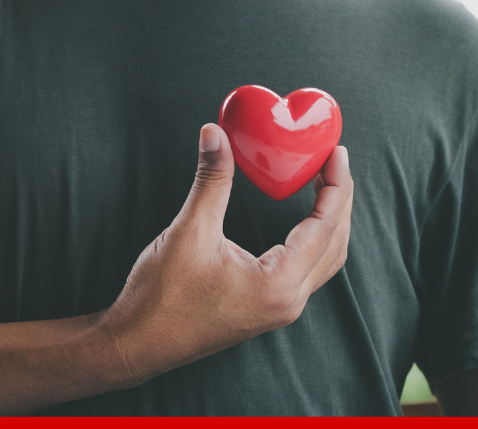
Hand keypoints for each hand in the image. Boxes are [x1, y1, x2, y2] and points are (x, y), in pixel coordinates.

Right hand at [95, 123, 352, 383]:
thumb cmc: (161, 298)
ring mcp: (278, 309)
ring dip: (330, 222)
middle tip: (333, 161)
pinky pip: (307, 271)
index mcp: (278, 284)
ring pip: (325, 260)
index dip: (335, 185)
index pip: (325, 226)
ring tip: (324, 185)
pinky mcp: (265, 308)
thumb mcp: (189, 232)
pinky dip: (313, 240)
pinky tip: (301, 221)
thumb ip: (211, 181)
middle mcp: (288, 301)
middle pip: (335, 243)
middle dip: (339, 199)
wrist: (138, 343)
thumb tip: (215, 134)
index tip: (336, 153)